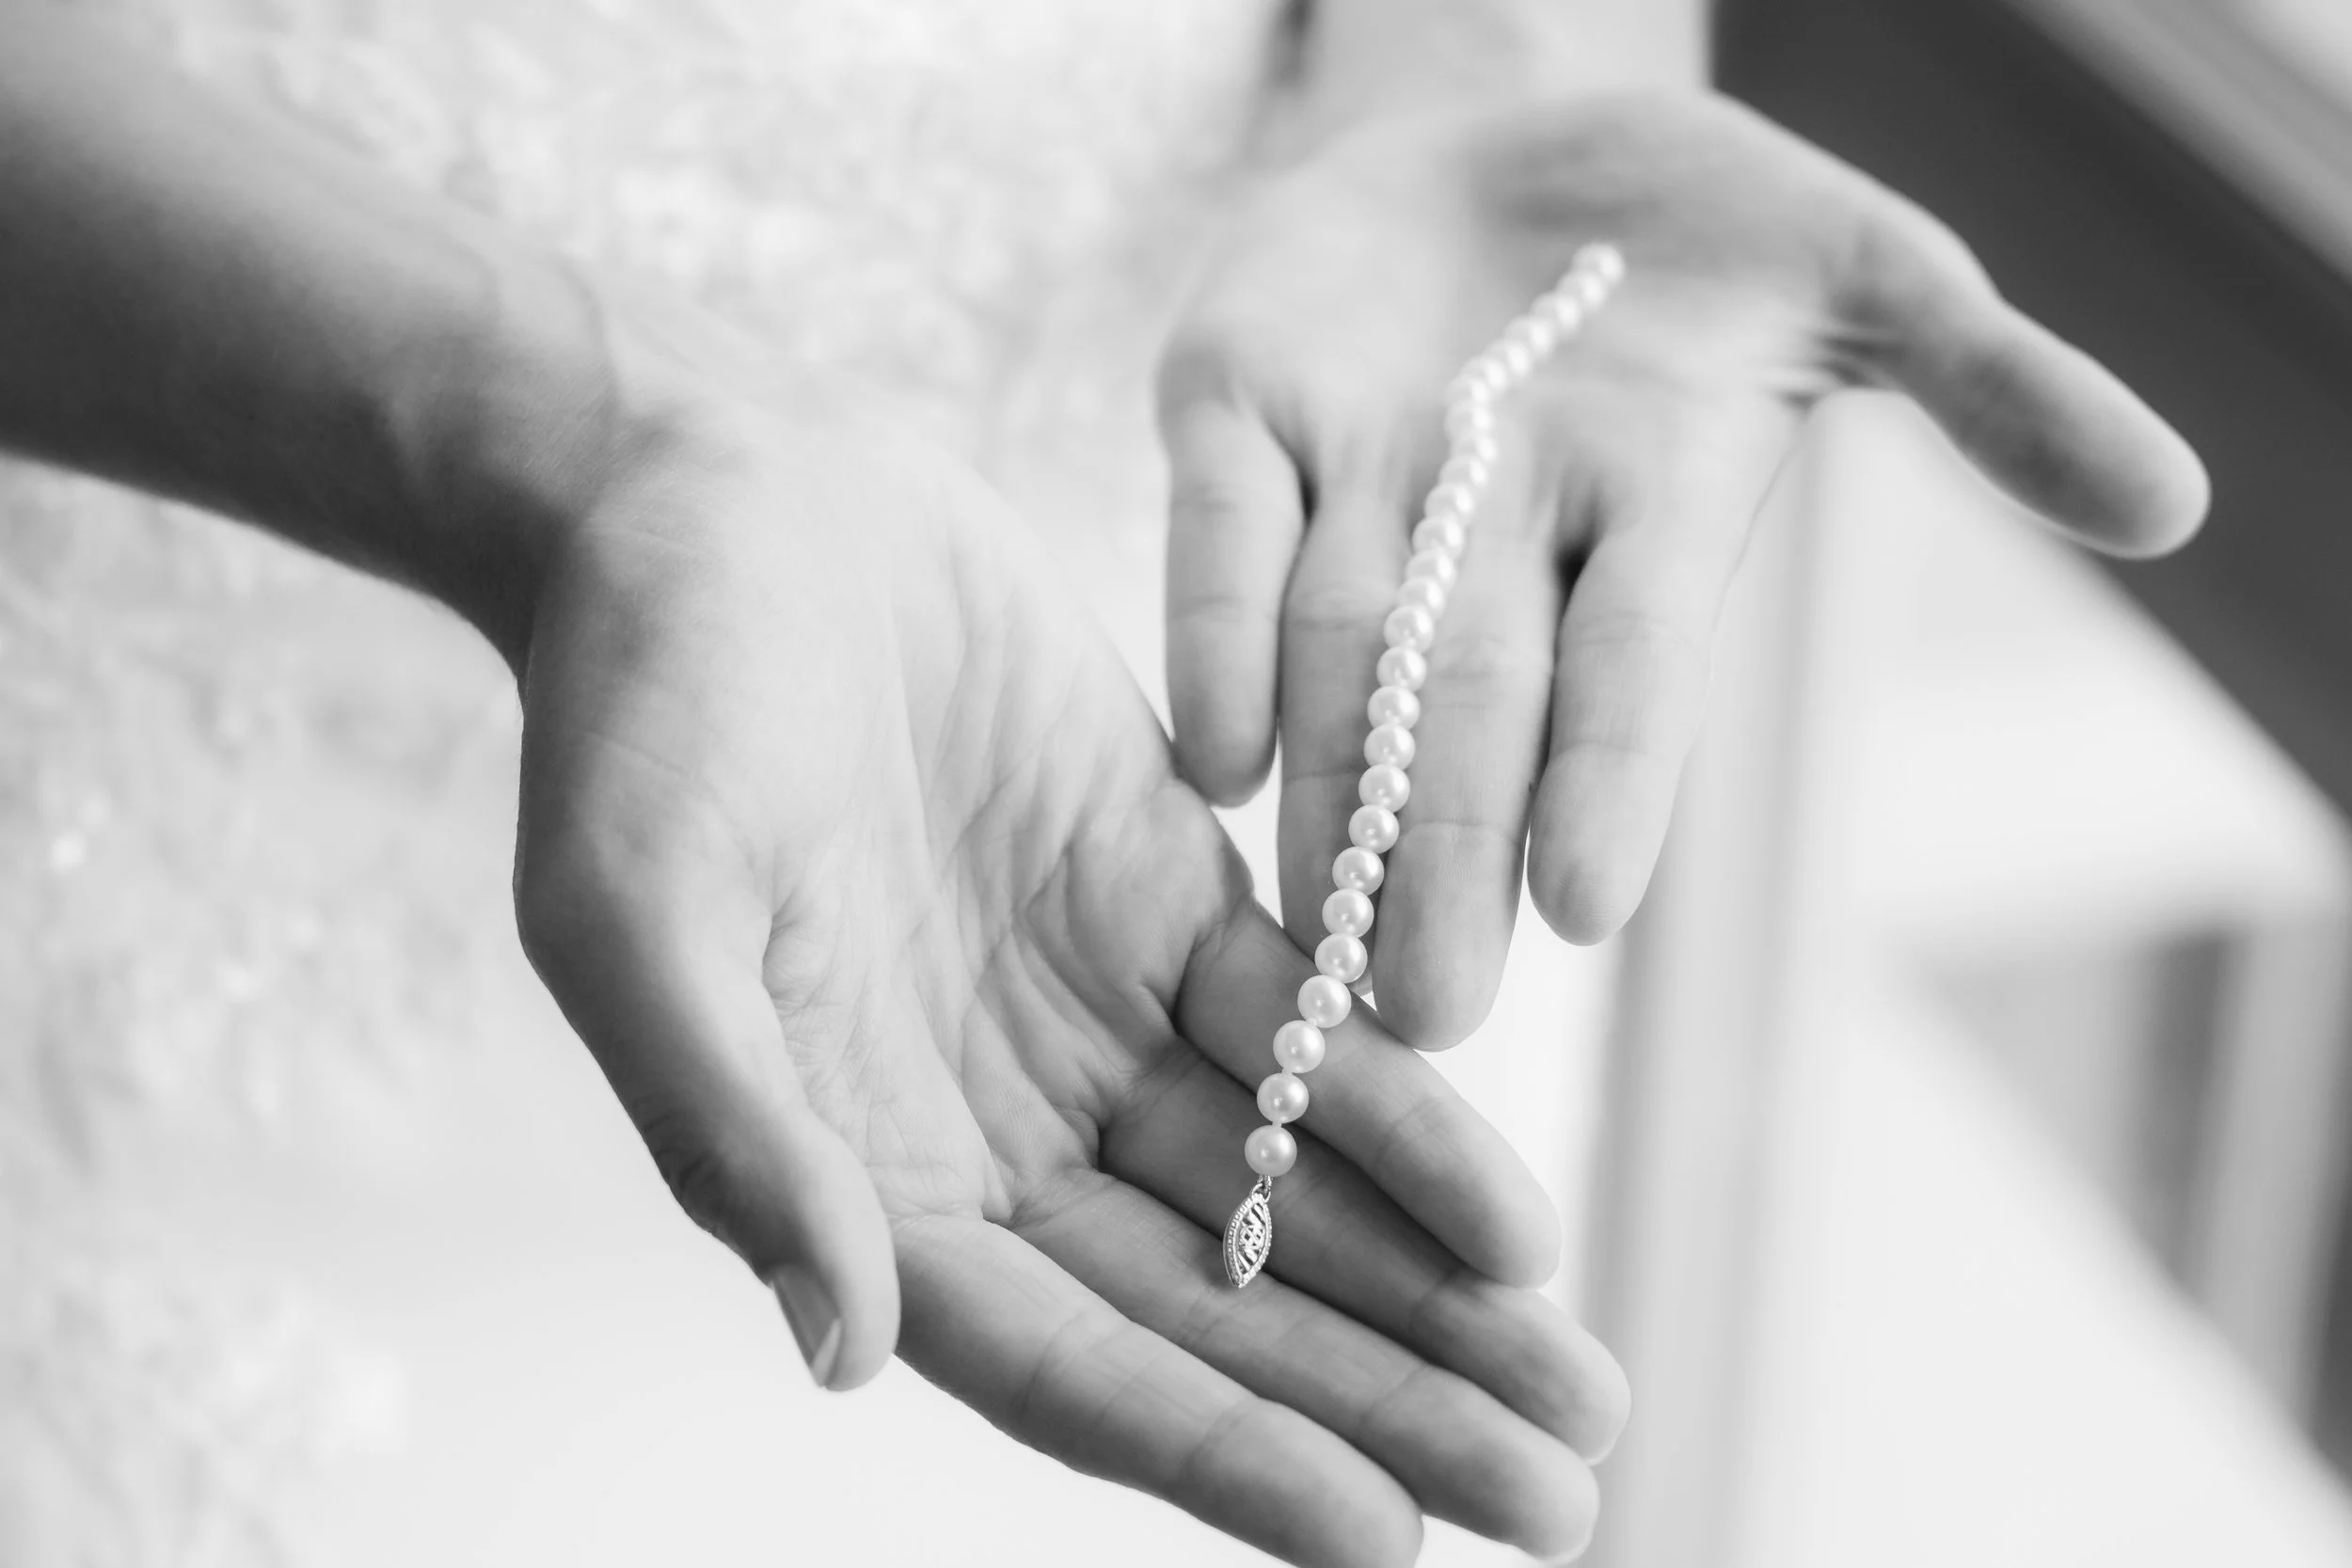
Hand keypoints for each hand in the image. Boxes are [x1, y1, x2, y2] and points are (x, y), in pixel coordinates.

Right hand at [498, 323, 1628, 1565]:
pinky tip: (1520, 1214)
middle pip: (1213, 1314)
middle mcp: (991, 1132)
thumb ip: (736, 1129)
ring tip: (1579, 1391)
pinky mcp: (1166, 899)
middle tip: (1559, 1506)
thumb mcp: (636, 914)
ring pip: (1285, 1197)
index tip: (1380, 1544)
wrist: (715, 498)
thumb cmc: (634, 705)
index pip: (1064, 1361)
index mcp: (863, 1174)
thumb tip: (837, 1345)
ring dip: (1430, 1298)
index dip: (1221, 1456)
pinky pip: (1310, 1036)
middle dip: (1380, 1410)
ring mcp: (1090, 1020)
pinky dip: (1410, 1120)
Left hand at [1158, 90, 2208, 1046]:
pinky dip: (1207, 625)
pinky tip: (1206, 752)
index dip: (1610, 778)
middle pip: (1464, 708)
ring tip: (1307, 920)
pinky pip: (1216, 524)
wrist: (1507, 132)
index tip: (1588, 908)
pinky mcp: (1234, 400)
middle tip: (1420, 1011)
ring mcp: (1353, 471)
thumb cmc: (1704, 228)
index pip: (1632, 673)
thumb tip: (2174, 502)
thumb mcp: (1866, 271)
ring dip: (1323, 788)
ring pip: (1332, 650)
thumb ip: (1994, 385)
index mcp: (1643, 520)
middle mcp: (1490, 533)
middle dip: (1444, 850)